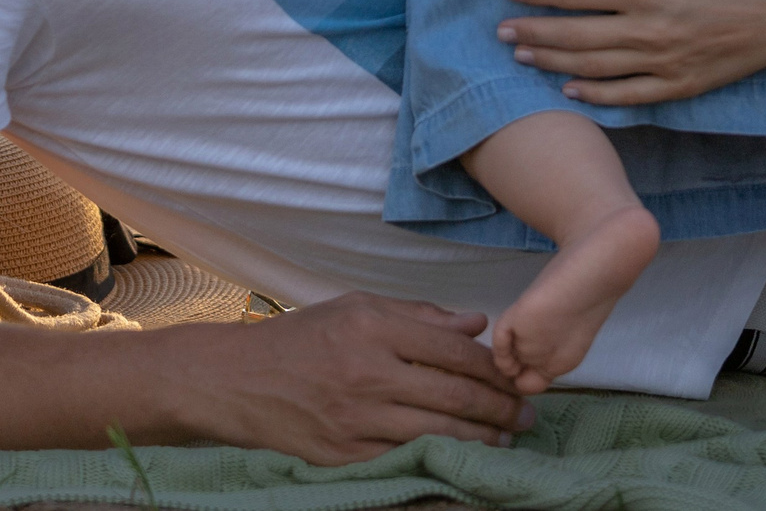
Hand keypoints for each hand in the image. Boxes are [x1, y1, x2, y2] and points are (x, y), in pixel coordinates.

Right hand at [186, 292, 533, 462]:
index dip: (493, 368)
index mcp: (374, 328)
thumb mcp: (357, 306)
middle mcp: (368, 373)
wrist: (237, 381)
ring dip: (481, 440)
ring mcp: (356, 419)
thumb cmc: (302, 337)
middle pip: (453, 396)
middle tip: (528, 416)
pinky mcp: (344, 455)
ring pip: (436, 433)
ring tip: (506, 440)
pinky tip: (462, 457)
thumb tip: (477, 323)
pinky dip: (439, 458)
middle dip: (500, 409)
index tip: (517, 377)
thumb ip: (420, 315)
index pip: (453, 350)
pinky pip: (404, 457)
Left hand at [496, 0, 765, 103]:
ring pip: (594, 68)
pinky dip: (594, 96)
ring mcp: (663, 64)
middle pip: (577, 35)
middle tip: (500, 30)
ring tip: (521, 55)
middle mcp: (651, 31)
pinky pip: (627, 96)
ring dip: (553, 61)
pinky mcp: (679, 87)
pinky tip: (568, 89)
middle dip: (534, 31)